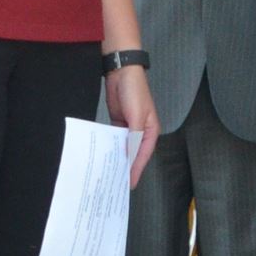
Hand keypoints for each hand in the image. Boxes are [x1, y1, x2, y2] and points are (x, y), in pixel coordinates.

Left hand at [105, 63, 161, 187]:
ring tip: (109, 173)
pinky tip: (104, 157)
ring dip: (117, 158)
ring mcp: (129, 127)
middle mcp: (141, 132)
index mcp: (151, 130)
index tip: (128, 184)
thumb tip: (128, 156)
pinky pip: (115, 140)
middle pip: (134, 153)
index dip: (135, 170)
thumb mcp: (136, 116)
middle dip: (126, 167)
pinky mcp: (118, 123)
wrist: (121, 72)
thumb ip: (133, 137)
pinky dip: (110, 148)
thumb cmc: (134, 91)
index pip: (143, 155)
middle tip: (117, 183)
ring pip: (123, 148)